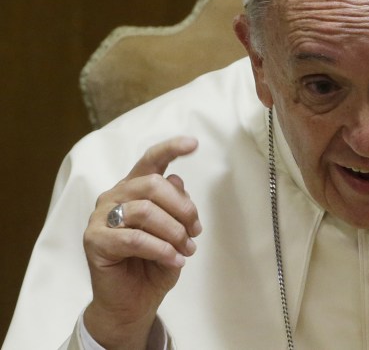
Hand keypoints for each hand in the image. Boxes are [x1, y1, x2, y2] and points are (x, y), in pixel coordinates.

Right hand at [82, 137, 201, 348]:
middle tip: (195, 233)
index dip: (171, 149)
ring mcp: (100, 218)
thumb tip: (176, 179)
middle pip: (154, 185)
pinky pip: (135, 238)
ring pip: (146, 211)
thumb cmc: (155, 263)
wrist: (134, 302)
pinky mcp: (94, 241)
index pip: (151, 161)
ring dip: (174, 232)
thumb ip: (176, 205)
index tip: (193, 144)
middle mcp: (115, 196)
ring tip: (186, 250)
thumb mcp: (176, 231)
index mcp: (134, 188)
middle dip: (183, 209)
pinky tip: (175, 260)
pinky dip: (161, 249)